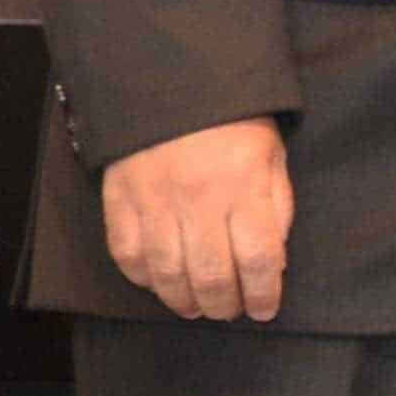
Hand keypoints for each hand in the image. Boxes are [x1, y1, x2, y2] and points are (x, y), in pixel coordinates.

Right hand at [100, 116, 292, 320]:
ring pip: (167, 273)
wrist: (174, 84)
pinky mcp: (120, 200)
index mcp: (244, 188)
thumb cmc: (234, 124)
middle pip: (211, 275)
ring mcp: (154, 202)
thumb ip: (275, 211)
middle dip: (223, 305)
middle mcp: (198, 200)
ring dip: (183, 300)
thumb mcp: (272, 159)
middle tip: (229, 311)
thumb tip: (272, 264)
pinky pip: (127, 254)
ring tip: (197, 307)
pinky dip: (143, 277)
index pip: (258, 259)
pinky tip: (159, 282)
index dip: (263, 294)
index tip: (264, 309)